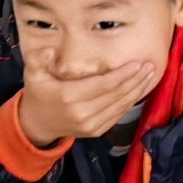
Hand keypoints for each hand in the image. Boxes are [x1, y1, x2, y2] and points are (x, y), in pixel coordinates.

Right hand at [17, 56, 155, 144]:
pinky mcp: (96, 131)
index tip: (138, 63)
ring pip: (120, 106)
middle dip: (135, 80)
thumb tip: (49, 50)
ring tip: (149, 75)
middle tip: (150, 66)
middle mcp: (82, 113)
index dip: (123, 74)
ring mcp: (90, 125)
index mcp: (69, 96)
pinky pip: (117, 115)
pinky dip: (130, 103)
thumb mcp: (32, 75)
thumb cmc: (38, 94)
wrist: (37, 124)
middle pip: (116, 95)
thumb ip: (38, 60)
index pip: (104, 84)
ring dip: (137, 90)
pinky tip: (138, 91)